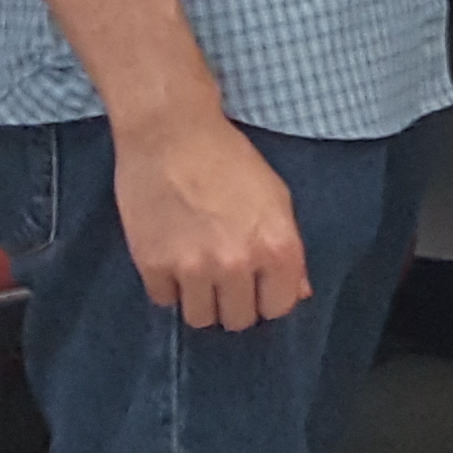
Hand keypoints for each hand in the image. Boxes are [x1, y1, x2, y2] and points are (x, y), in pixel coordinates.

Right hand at [110, 106, 311, 331]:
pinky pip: (164, 300)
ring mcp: (193, 267)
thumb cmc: (229, 158)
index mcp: (276, 247)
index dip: (268, 298)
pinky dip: (168, 285)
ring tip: (197, 271)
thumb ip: (288, 250)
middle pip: (238, 320)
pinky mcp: (153, 264)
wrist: (171, 132)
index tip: (257, 286)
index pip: (278, 308)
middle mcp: (237, 263)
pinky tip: (171, 257)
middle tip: (224, 278)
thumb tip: (299, 292)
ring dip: (200, 300)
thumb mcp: (276, 198)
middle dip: (233, 303)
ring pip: (200, 318)